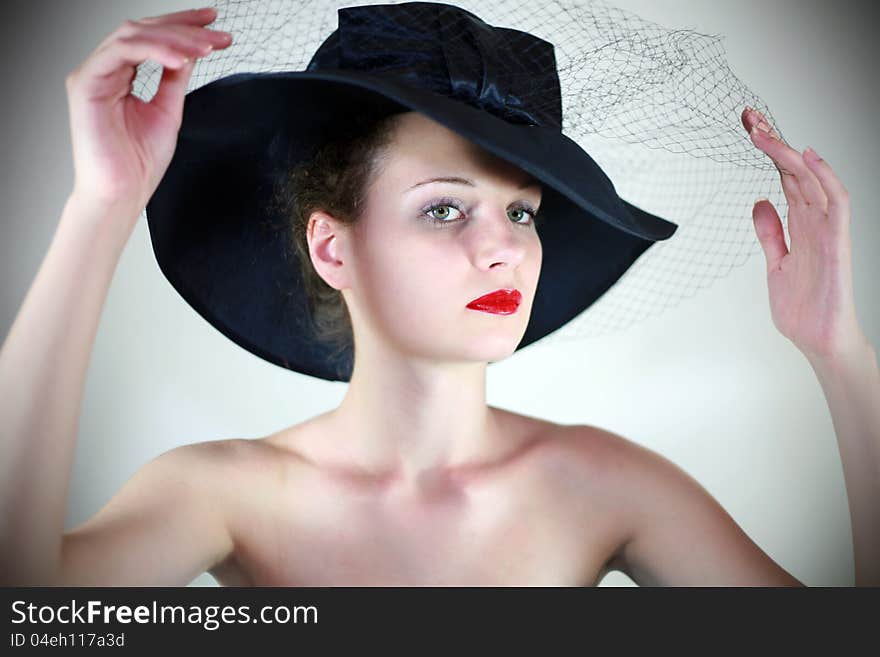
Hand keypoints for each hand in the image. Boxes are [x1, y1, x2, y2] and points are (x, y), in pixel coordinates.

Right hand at [65, 7, 232, 218]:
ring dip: (175, 38)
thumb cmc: (138, 163)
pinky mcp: (86, 83)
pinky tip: (181, 59)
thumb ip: (174, 79)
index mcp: (119, 75)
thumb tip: (190, 52)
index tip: (214, 22)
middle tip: (219, 33)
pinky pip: (121, 52)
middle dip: (185, 28)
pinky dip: (154, 50)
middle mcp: (104, 70)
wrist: (121, 194)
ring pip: (133, 34)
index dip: (182, 25)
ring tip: (206, 47)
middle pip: (143, 29)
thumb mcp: (168, 111)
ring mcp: (92, 74)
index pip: (151, 37)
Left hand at [742, 107, 863, 361]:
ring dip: (789, 153)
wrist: (818, 341)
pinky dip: (825, 178)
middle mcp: (816, 221)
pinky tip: (808, 157)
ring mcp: (828, 230)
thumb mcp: (776, 264)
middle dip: (774, 142)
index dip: (770, 151)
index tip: (749, 129)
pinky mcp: (837, 243)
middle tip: (750, 119)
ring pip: (812, 179)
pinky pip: (838, 203)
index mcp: (801, 225)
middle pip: (795, 170)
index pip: (786, 177)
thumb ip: (770, 233)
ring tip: (764, 132)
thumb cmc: (803, 309)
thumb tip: (760, 202)